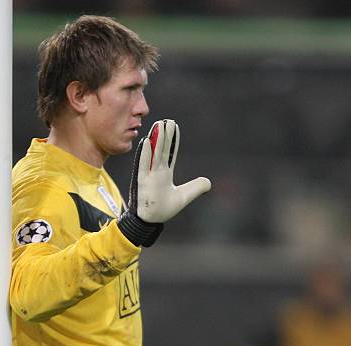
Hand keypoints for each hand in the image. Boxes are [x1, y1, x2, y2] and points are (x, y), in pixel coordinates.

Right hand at [117, 119, 210, 246]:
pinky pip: (142, 165)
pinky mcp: (142, 182)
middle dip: (164, 135)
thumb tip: (209, 182)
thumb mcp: (184, 196)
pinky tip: (146, 142)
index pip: (169, 153)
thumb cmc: (163, 209)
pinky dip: (144, 154)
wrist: (150, 221)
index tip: (174, 127)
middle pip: (161, 149)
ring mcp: (148, 176)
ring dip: (155, 140)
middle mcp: (156, 172)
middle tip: (166, 120)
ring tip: (158, 125)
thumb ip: (196, 187)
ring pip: (153, 154)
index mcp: (164, 173)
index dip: (172, 140)